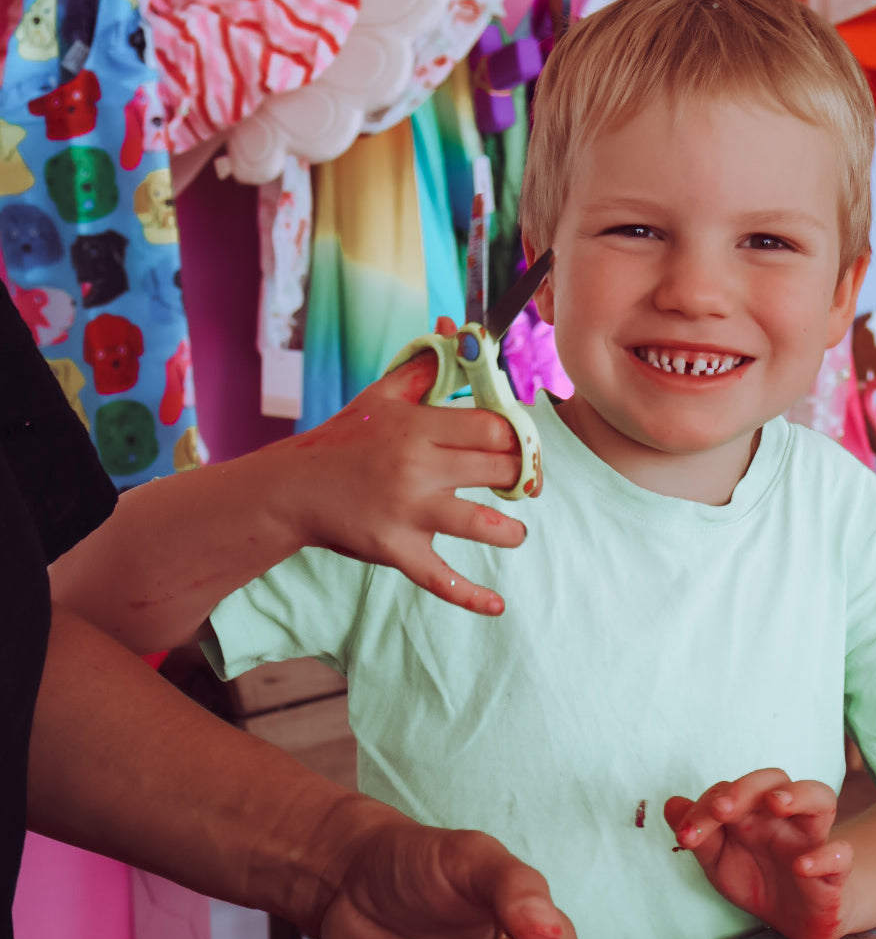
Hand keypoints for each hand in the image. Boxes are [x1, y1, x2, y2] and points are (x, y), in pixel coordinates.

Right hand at [269, 320, 526, 614]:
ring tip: (513, 532)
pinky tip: (497, 605)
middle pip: (498, 469)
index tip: (517, 444)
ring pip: (481, 523)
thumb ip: (425, 366)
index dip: (517, 436)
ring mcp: (407, 512)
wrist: (293, 487)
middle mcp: (417, 468)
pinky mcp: (395, 549)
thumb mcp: (382, 395)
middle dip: (519, 477)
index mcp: (417, 427)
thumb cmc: (344, 438)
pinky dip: (471, 595)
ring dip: (510, 530)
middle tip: (518, 483)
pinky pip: (440, 578)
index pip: (493, 426)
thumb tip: (456, 333)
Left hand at [664, 769, 853, 938]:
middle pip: (776, 779)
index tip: (685, 834)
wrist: (794, 919)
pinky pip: (841, 854)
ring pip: (821, 798)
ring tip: (777, 803)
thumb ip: (699, 835)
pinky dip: (825, 856)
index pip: (731, 790)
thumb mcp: (718, 861)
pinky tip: (801, 866)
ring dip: (799, 795)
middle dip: (748, 788)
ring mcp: (812, 839)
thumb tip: (671, 805)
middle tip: (723, 808)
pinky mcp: (835, 871)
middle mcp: (784, 817)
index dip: (706, 806)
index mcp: (753, 810)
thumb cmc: (756, 878)